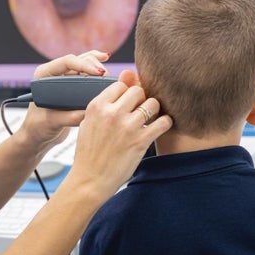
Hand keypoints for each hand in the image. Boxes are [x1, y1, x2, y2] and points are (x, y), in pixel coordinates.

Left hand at [15, 50, 110, 155]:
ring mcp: (64, 77)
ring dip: (98, 65)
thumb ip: (70, 117)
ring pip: (84, 62)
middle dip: (94, 65)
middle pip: (78, 60)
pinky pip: (86, 70)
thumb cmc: (38, 127)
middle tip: (105, 78)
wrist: (39, 135)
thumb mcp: (52, 122)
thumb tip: (90, 111)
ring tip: (108, 76)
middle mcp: (54, 73)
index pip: (67, 62)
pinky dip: (96, 66)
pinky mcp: (73, 85)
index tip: (98, 73)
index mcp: (44, 75)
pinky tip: (106, 58)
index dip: (84, 65)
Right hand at [69, 81, 172, 201]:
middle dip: (141, 100)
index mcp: (97, 106)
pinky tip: (158, 128)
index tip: (127, 105)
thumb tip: (125, 74)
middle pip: (138, 90)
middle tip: (139, 112)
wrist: (89, 180)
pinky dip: (165, 123)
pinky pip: (163, 122)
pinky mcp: (140, 141)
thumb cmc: (89, 151)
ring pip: (152, 103)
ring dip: (154, 110)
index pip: (121, 85)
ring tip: (149, 120)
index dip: (126, 94)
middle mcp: (111, 113)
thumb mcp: (90, 122)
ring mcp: (127, 127)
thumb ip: (107, 100)